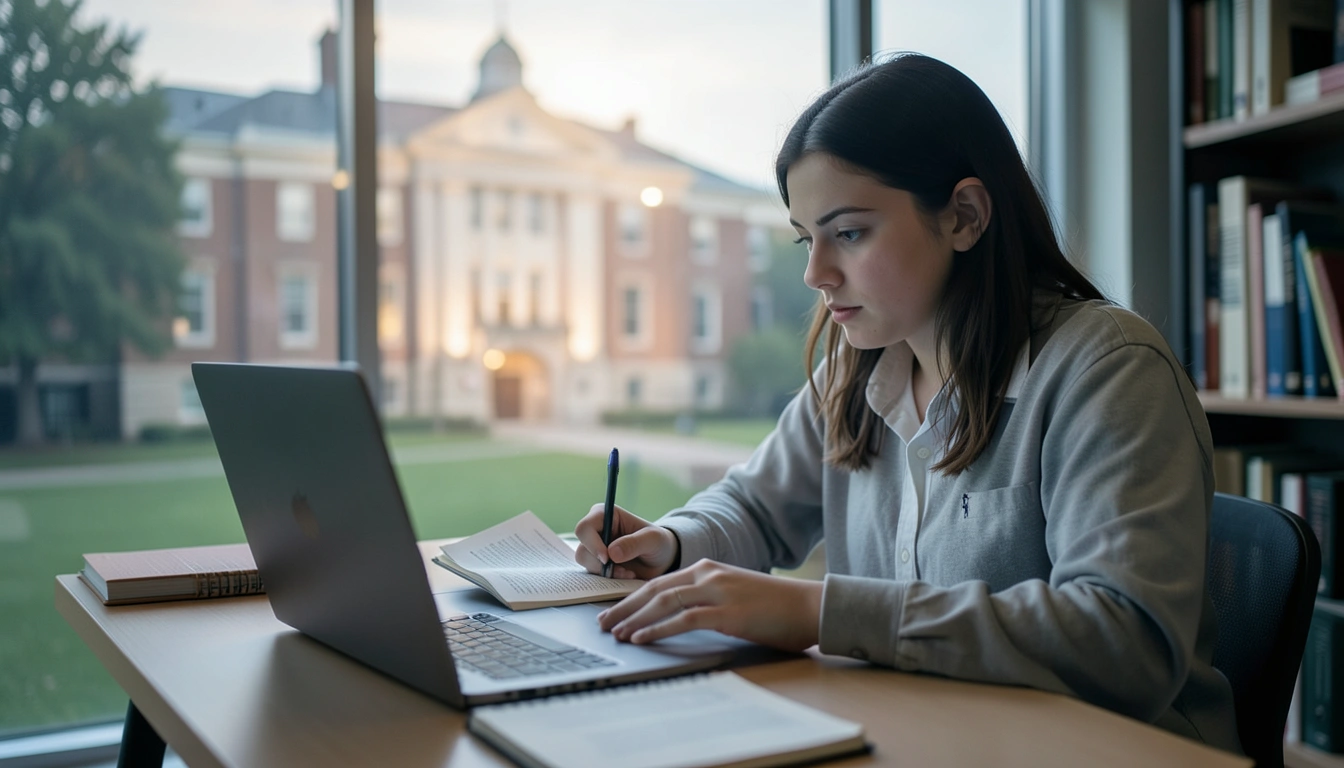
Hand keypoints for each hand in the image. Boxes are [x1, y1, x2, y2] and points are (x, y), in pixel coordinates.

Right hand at [574, 504, 678, 579]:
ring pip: (585, 563)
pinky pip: (593, 574)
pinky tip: (626, 575)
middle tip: (621, 570)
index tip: (607, 558)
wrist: (662, 559)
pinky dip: (608, 578)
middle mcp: (596, 530)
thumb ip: (634, 543)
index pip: (584, 527)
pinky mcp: (597, 563)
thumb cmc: (658, 542)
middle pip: (582, 548)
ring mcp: (595, 548)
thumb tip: (611, 553)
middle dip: (599, 563)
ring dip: (605, 572)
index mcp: (605, 515)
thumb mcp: (653, 540)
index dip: (592, 544)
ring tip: (628, 573)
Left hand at [597, 560, 822, 652]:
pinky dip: (658, 629)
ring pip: (663, 602)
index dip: (632, 597)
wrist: (811, 607)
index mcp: (708, 568)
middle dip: (624, 607)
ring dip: (635, 619)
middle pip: (654, 588)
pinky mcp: (727, 612)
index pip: (660, 581)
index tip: (613, 611)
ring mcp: (717, 591)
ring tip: (615, 633)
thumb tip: (681, 618)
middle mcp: (708, 574)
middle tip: (602, 623)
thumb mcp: (736, 596)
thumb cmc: (777, 607)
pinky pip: (683, 619)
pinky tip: (642, 639)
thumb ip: (709, 600)